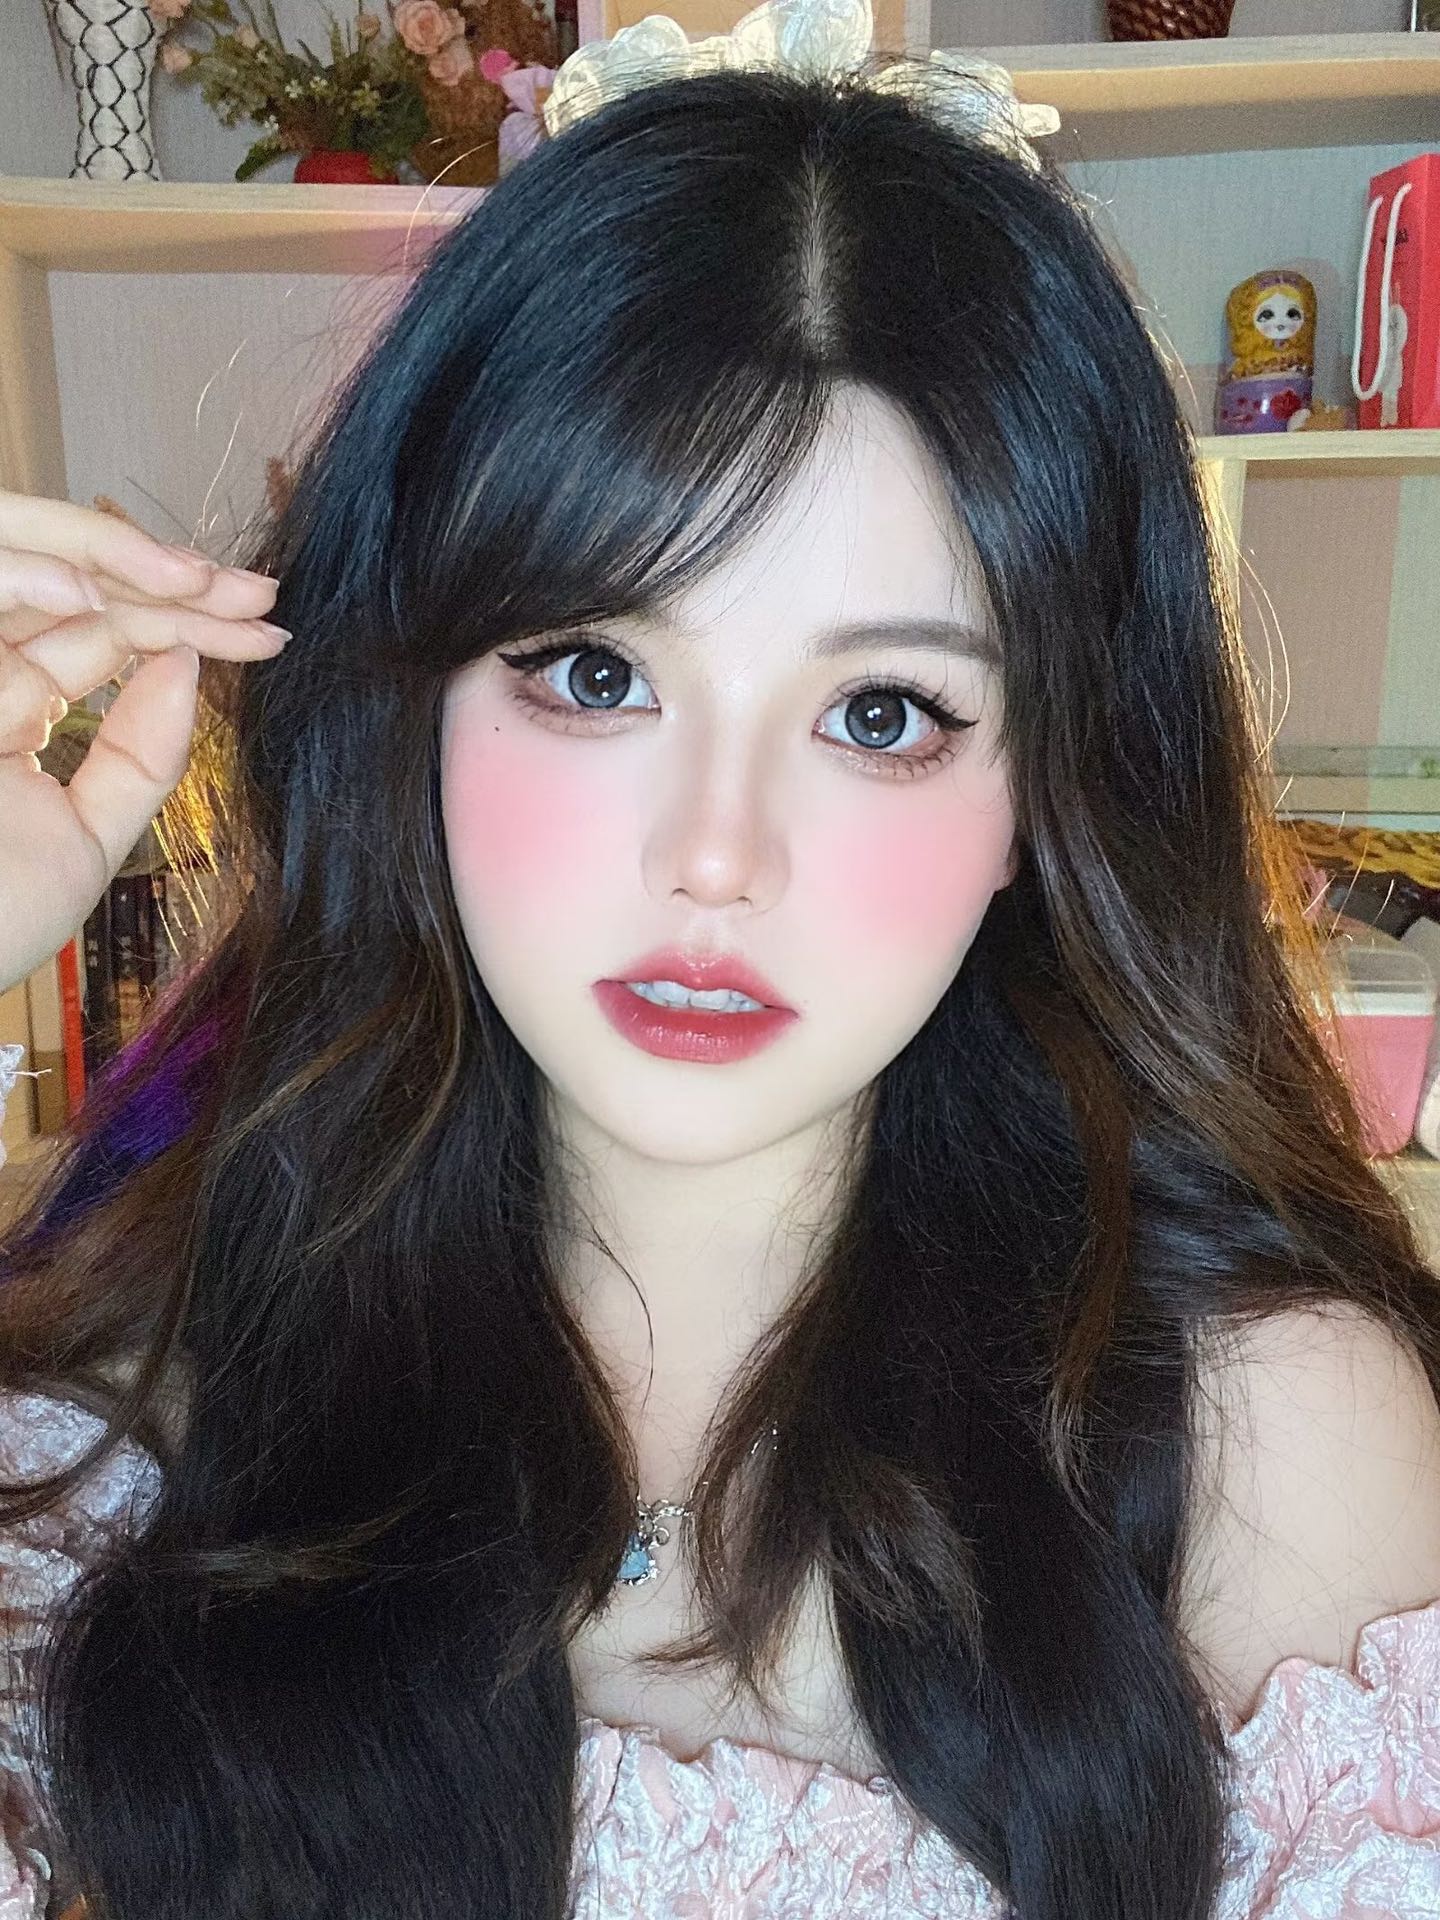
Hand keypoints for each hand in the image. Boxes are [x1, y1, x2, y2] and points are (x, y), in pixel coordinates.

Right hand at [0, 488, 291, 996]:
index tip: (266, 632)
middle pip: (76, 595)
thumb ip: (140, 757)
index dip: (182, 626)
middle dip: (173, 586)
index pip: (102, 639)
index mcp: (13, 705)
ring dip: (115, 565)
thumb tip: (190, 666)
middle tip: (258, 594)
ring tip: (196, 585)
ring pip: (30, 574)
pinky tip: (86, 593)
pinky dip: (30, 583)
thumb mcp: (87, 834)